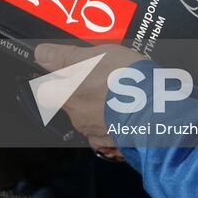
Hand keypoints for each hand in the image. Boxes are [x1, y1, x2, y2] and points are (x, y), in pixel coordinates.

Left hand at [34, 42, 144, 156]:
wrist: (156, 111)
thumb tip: (41, 54)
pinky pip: (109, 132)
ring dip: (100, 106)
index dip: (53, 79)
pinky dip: (114, 122)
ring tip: (120, 90)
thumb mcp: (94, 56)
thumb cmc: (126, 82)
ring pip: (90, 116)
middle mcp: (78, 117)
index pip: (45, 90)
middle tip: (99, 77)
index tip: (65, 70)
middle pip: (69, 103)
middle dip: (81, 92)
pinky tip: (126, 110)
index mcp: (68, 95)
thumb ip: (65, 57)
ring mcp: (96, 132)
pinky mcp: (115, 143)